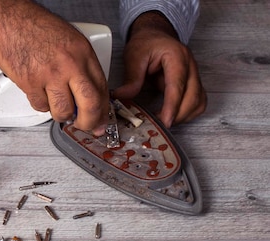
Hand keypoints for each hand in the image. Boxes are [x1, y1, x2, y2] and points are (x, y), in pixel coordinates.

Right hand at [0, 0, 108, 133]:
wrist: (9, 21)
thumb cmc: (35, 28)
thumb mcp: (69, 41)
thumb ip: (80, 66)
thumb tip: (87, 94)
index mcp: (83, 52)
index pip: (102, 89)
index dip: (103, 110)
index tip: (100, 119)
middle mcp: (69, 64)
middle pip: (89, 105)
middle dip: (89, 122)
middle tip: (84, 126)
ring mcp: (50, 74)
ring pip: (63, 111)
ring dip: (61, 115)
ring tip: (57, 107)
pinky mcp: (30, 82)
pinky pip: (40, 106)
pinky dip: (41, 105)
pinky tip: (39, 93)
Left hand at [113, 12, 206, 126]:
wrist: (155, 34)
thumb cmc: (146, 43)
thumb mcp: (134, 56)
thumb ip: (131, 78)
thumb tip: (122, 97)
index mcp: (177, 57)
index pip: (178, 86)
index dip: (172, 106)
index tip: (166, 121)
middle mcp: (190, 66)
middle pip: (193, 97)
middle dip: (178, 115)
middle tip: (160, 124)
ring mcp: (194, 75)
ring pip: (199, 102)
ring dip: (184, 116)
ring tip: (164, 120)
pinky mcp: (193, 83)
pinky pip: (197, 103)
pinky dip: (188, 113)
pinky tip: (172, 115)